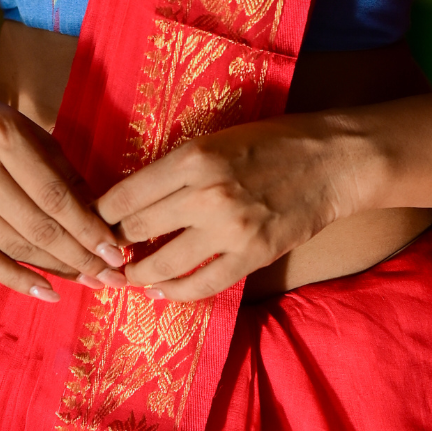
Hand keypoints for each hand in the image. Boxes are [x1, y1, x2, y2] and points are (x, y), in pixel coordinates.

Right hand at [0, 77, 129, 300]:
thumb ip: (64, 173)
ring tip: (88, 281)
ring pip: (16, 247)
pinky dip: (19, 280)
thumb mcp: (29, 133)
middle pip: (38, 227)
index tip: (116, 252)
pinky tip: (49, 292)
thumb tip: (102, 219)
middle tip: (110, 277)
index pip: (55, 196)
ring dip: (57, 270)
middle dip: (80, 257)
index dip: (88, 229)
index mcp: (4, 138)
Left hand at [95, 115, 357, 300]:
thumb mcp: (217, 139)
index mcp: (192, 157)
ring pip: (161, 264)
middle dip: (116, 243)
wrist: (334, 161)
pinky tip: (162, 291)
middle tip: (110, 249)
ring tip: (130, 275)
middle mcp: (204, 194)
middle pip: (136, 230)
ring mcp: (228, 229)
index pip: (124, 196)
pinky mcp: (251, 255)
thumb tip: (134, 198)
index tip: (97, 221)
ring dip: (139, 274)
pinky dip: (175, 292)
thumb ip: (178, 167)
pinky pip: (200, 285)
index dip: (102, 214)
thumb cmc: (275, 141)